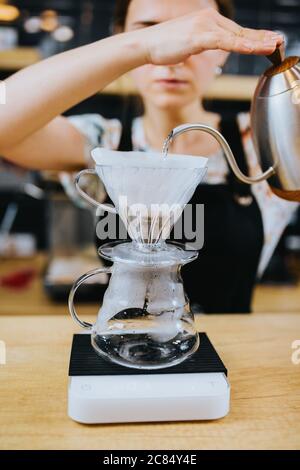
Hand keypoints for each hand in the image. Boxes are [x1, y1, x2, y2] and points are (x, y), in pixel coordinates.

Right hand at [139, 7, 283, 65]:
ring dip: (256, 42)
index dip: (254, 37)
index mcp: (207, 21)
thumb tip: (212, 48)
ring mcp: (204, 26)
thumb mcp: (189, 44)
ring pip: (236, 35)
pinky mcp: (199, 36)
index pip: (235, 31)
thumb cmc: (164, 46)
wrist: (146, 44)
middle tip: (279, 41)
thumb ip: (204, 44)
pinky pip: (224, 41)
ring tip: (272, 45)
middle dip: (261, 38)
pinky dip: (240, 44)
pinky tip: (252, 47)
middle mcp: (208, 19)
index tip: (268, 41)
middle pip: (240, 31)